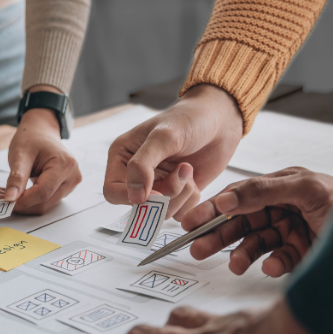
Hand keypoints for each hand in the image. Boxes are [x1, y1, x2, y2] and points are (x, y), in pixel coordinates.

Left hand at [0, 87, 81, 214]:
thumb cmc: (31, 139)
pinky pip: (43, 201)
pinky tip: (11, 193)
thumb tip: (10, 199)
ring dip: (20, 204)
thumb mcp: (20, 154)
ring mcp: (69, 185)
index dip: (22, 201)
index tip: (2, 202)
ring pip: (42, 205)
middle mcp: (72, 177)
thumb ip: (16, 177)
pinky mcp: (63, 190)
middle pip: (43, 202)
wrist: (41, 132)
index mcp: (65, 165)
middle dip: (19, 204)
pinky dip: (25, 201)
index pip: (43, 192)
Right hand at [104, 84, 242, 220]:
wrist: (220, 120)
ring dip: (179, 195)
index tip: (156, 191)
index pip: (112, 191)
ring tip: (188, 169)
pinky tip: (194, 179)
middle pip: (138, 206)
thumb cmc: (189, 119)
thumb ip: (142, 165)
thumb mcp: (163, 137)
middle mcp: (136, 175)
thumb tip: (135, 197)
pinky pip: (178, 214)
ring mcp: (156, 186)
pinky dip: (190, 200)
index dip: (132, 197)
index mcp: (122, 157)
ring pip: (159, 213)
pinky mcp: (176, 195)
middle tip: (182, 171)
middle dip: (164, 194)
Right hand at [182, 167, 332, 276]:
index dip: (213, 209)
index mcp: (283, 185)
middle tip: (197, 248)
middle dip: (219, 235)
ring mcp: (291, 230)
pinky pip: (277, 259)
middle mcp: (284, 207)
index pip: (239, 196)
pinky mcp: (300, 252)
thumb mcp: (306, 189)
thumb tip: (229, 197)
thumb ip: (264, 190)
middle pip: (241, 222)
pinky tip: (274, 265)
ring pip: (255, 243)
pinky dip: (273, 263)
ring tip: (235, 265)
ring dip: (242, 254)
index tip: (190, 222)